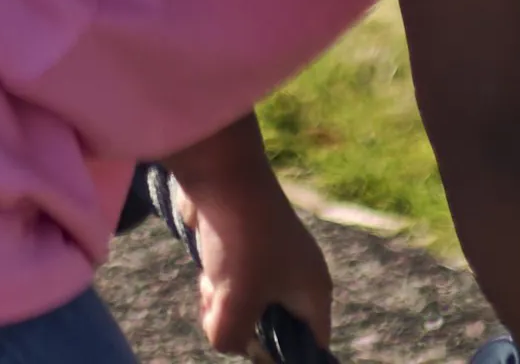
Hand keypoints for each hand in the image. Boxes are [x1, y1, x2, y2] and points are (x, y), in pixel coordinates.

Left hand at [162, 129, 343, 353]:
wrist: (221, 174)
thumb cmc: (241, 242)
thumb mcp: (235, 308)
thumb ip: (232, 340)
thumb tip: (226, 337)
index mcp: (313, 292)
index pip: (312, 344)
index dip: (288, 357)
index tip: (260, 354)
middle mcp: (297, 275)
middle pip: (270, 328)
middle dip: (244, 328)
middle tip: (229, 314)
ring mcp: (269, 259)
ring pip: (245, 306)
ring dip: (223, 304)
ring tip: (213, 285)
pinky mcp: (243, 245)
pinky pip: (229, 283)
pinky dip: (214, 284)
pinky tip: (206, 272)